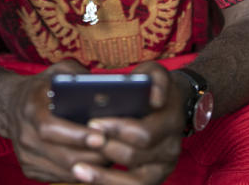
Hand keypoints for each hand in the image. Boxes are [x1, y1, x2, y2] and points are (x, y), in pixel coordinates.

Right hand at [6, 59, 111, 181]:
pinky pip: (61, 177)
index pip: (50, 128)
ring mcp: (26, 156)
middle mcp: (25, 136)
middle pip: (62, 156)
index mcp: (30, 109)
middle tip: (117, 150)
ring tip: (113, 157)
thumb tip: (103, 87)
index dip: (76, 135)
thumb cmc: (42, 87)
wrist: (10, 105)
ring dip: (92, 167)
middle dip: (93, 155)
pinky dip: (82, 173)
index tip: (101, 136)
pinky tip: (97, 162)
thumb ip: (77, 75)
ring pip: (65, 171)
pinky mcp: (30, 169)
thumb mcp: (56, 72)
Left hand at [69, 61, 186, 184]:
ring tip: (77, 170)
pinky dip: (106, 184)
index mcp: (171, 122)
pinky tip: (85, 177)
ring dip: (103, 177)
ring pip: (134, 183)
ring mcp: (162, 168)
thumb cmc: (152, 88)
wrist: (168, 107)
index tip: (93, 123)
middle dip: (106, 149)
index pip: (144, 133)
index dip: (117, 130)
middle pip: (134, 157)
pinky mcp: (150, 179)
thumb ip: (155, 78)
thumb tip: (155, 98)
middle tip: (82, 144)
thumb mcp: (155, 73)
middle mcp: (170, 149)